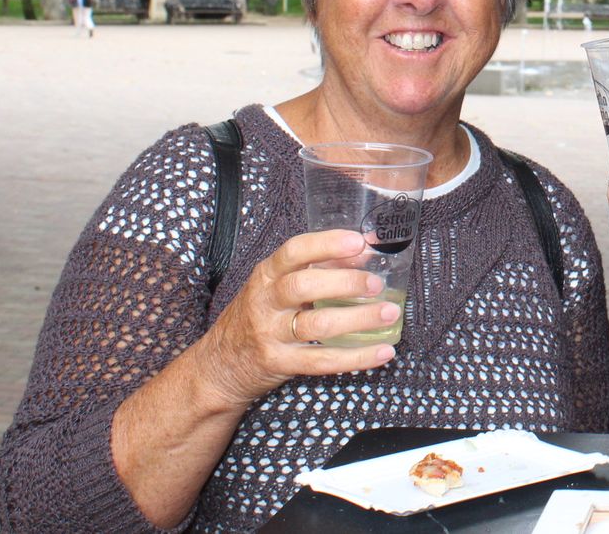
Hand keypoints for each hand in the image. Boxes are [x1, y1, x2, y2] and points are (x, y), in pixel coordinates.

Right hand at [195, 229, 399, 409]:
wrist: (219, 364)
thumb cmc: (259, 314)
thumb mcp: (278, 284)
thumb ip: (320, 265)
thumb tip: (367, 248)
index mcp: (267, 274)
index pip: (294, 251)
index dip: (326, 244)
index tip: (358, 242)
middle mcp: (265, 302)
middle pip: (304, 286)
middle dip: (345, 282)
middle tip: (377, 284)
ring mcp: (270, 334)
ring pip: (317, 325)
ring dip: (358, 319)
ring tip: (389, 314)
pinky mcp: (280, 363)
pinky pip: (322, 361)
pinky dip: (356, 357)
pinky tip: (383, 352)